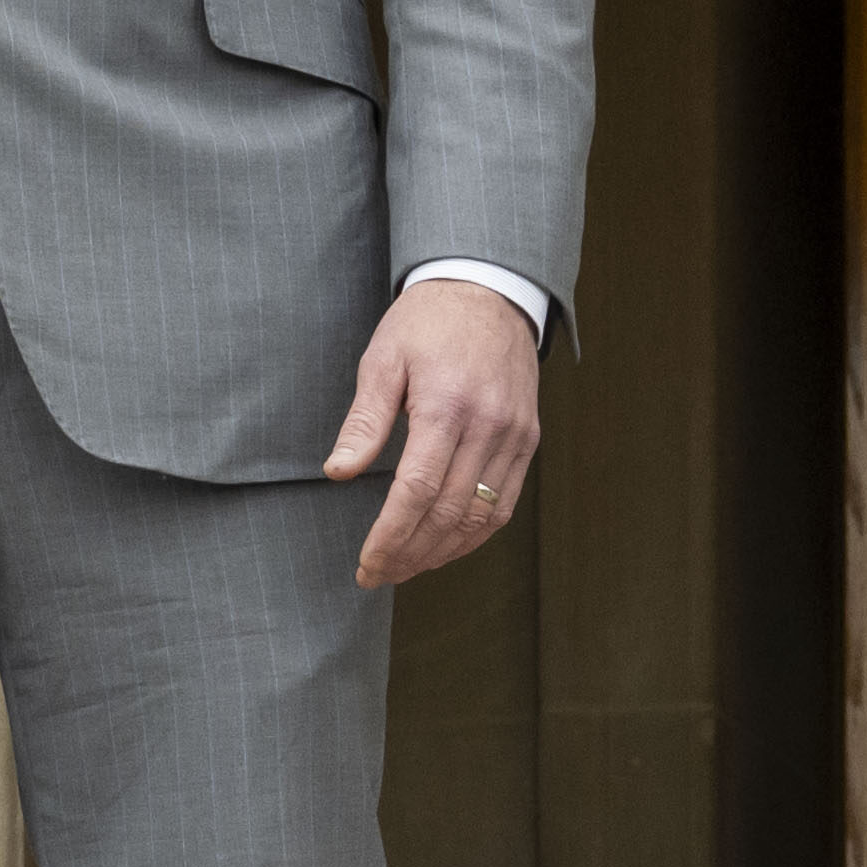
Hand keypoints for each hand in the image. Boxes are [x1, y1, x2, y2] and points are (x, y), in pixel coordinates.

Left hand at [323, 274, 544, 589]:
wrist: (489, 292)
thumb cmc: (427, 324)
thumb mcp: (383, 360)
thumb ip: (364, 421)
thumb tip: (338, 472)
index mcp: (446, 406)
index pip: (416, 492)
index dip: (390, 536)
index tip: (367, 564)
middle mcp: (488, 426)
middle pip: (448, 513)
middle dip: (410, 553)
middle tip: (379, 575)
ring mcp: (515, 435)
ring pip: (482, 516)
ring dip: (442, 552)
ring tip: (407, 567)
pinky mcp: (528, 439)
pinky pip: (505, 503)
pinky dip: (475, 534)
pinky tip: (445, 545)